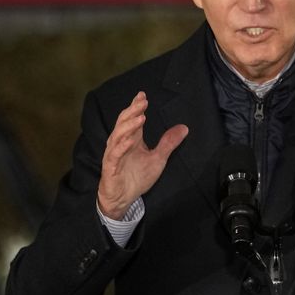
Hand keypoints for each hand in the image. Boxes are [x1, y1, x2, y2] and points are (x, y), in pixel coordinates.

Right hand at [97, 91, 188, 219]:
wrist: (123, 199)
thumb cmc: (137, 178)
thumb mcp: (158, 159)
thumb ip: (168, 143)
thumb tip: (184, 127)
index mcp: (131, 139)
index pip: (133, 119)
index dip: (136, 107)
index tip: (143, 95)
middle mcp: (121, 143)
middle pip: (124, 122)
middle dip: (133, 111)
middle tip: (142, 101)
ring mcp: (114, 154)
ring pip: (118, 135)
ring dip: (128, 126)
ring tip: (140, 117)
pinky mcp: (110, 166)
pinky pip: (115, 154)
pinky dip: (121, 146)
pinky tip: (130, 140)